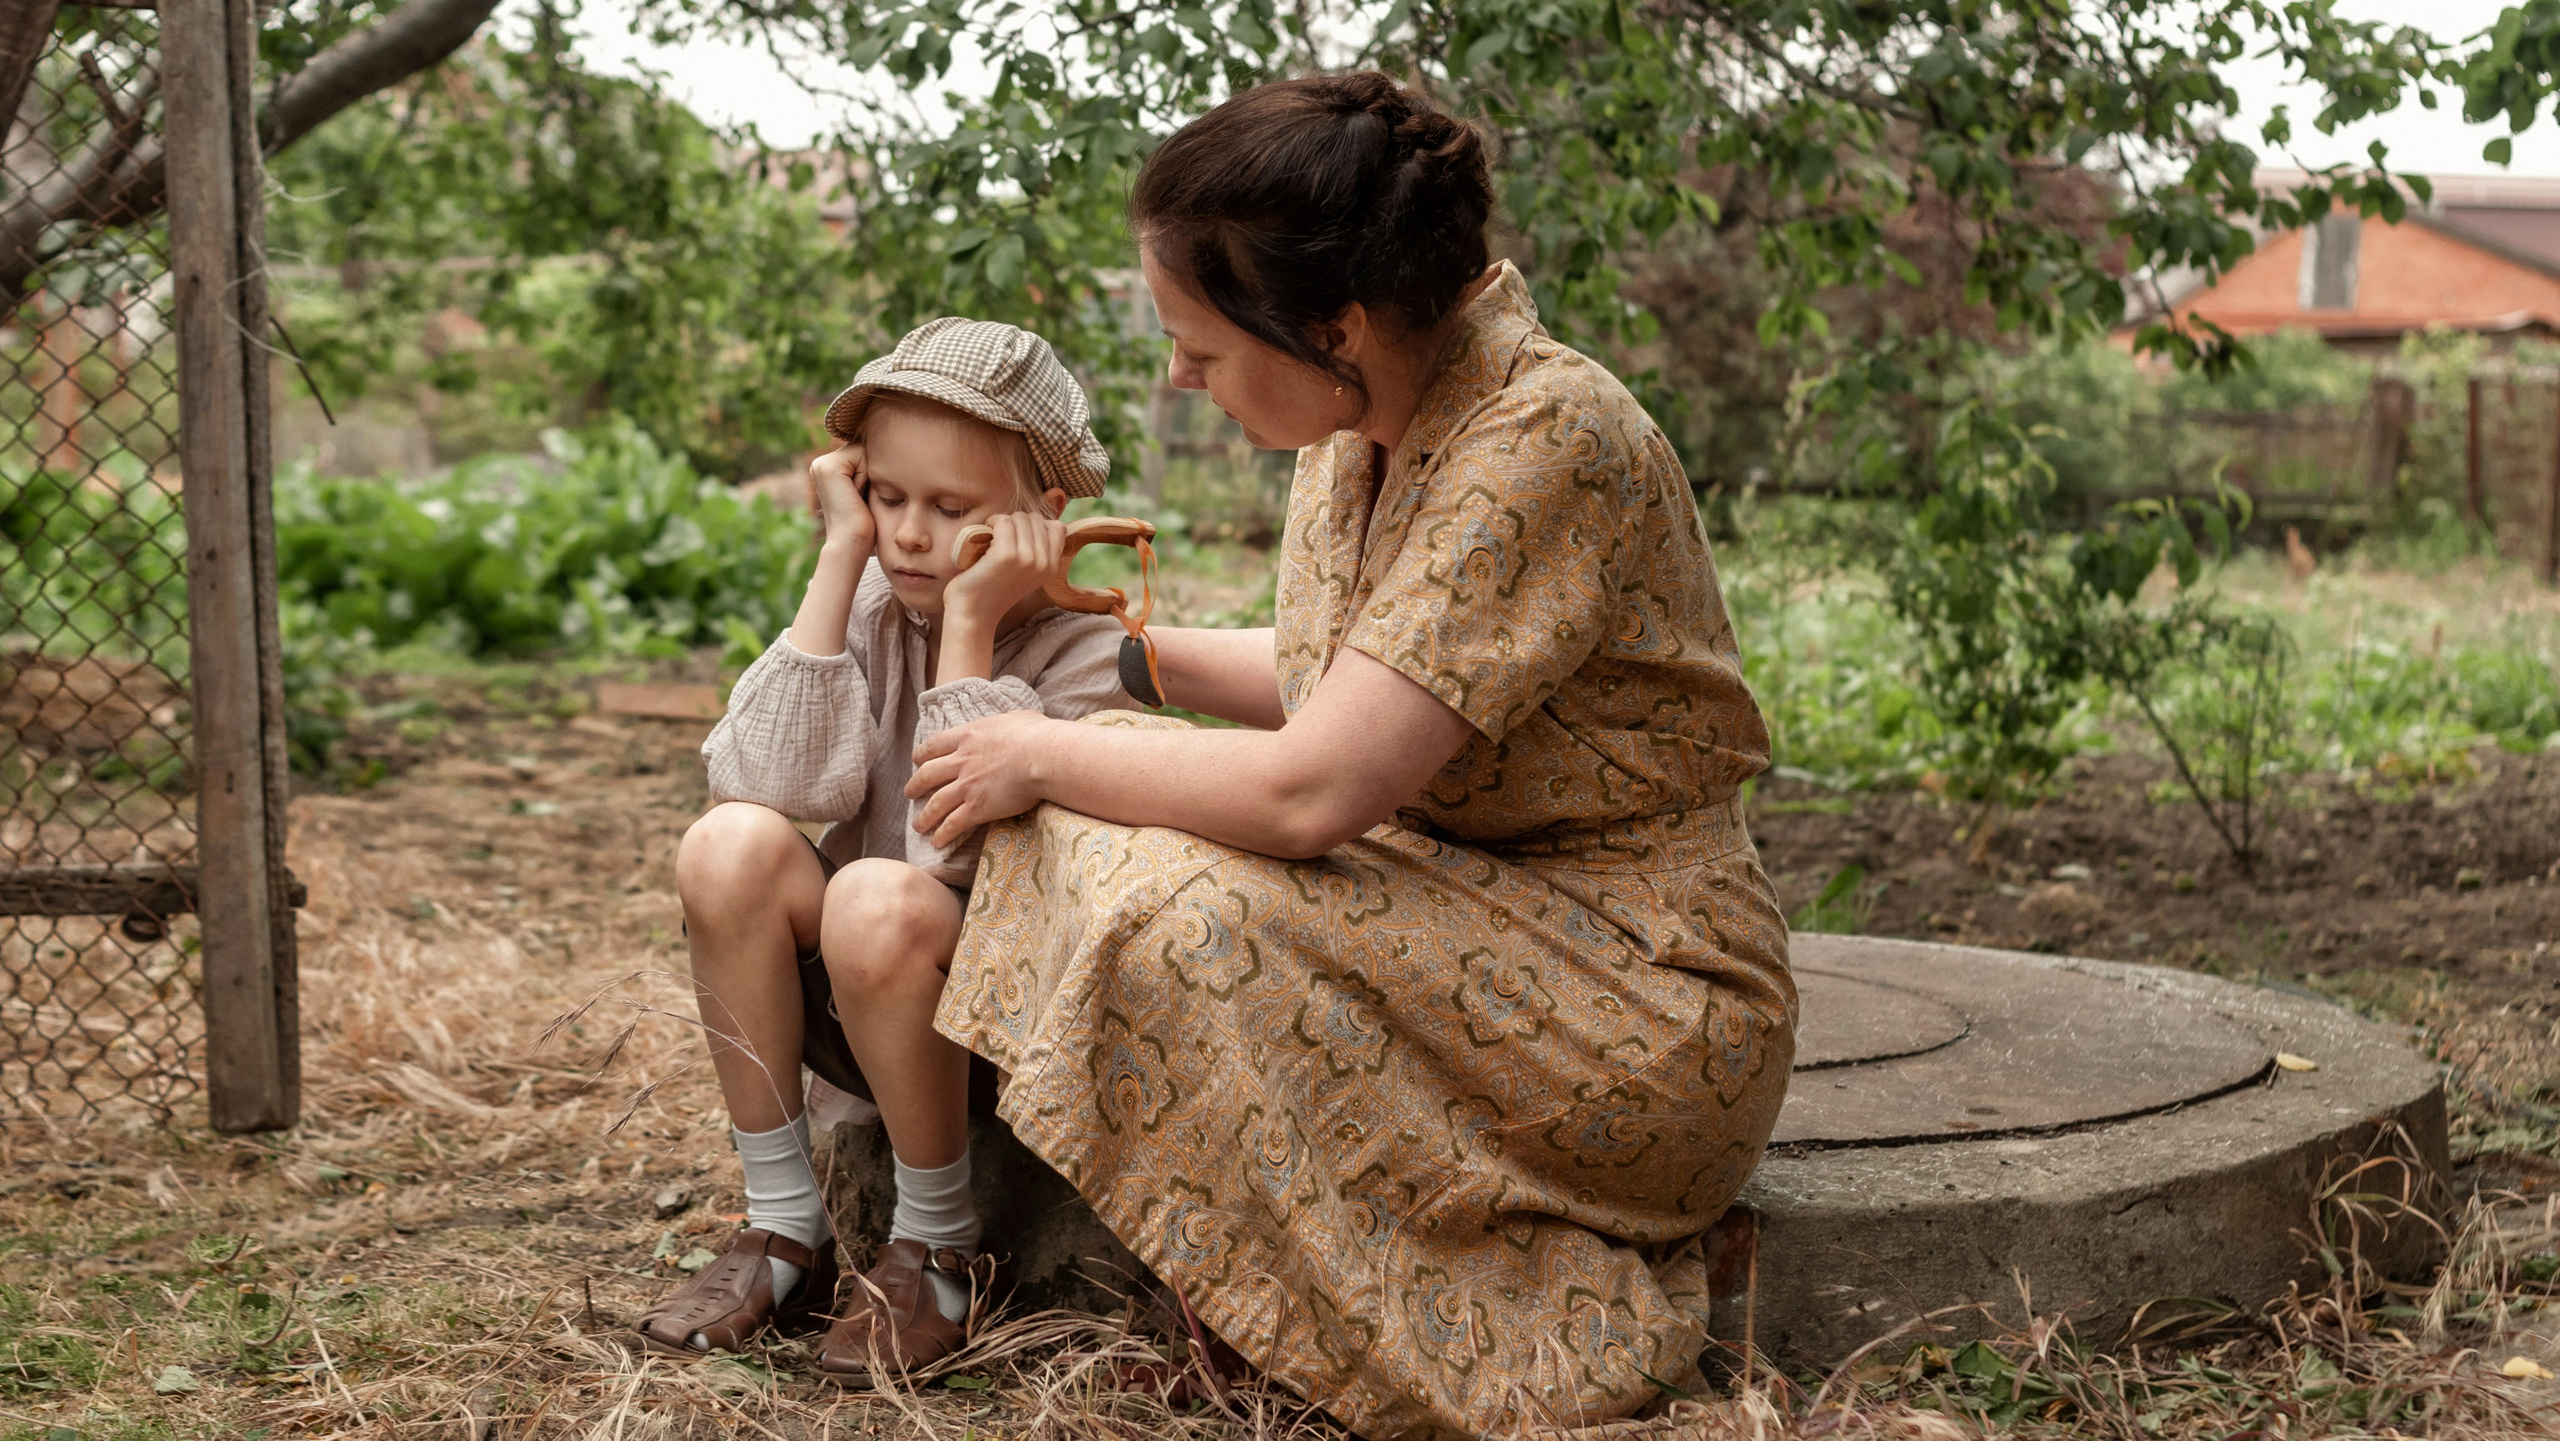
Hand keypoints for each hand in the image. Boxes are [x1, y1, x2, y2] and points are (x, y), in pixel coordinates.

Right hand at [806, 444, 873, 554]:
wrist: (851, 544)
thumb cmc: (864, 524)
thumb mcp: (865, 489)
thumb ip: (865, 468)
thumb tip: (881, 448)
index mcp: (828, 468)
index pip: (863, 452)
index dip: (871, 473)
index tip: (861, 497)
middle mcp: (821, 463)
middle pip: (863, 449)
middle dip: (870, 472)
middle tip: (859, 498)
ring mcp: (822, 463)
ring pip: (863, 451)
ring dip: (868, 474)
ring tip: (857, 496)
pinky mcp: (828, 467)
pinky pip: (862, 455)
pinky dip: (866, 475)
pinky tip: (855, 494)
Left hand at [906, 708, 1052, 847]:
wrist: (1042, 756)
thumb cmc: (1037, 734)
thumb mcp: (1016, 718)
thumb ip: (1005, 724)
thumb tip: (1013, 725)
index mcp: (968, 736)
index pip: (934, 745)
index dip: (922, 754)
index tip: (917, 760)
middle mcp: (961, 761)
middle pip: (927, 774)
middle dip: (915, 785)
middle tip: (909, 793)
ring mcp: (967, 785)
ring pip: (935, 803)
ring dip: (924, 816)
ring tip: (918, 826)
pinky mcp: (978, 807)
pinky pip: (953, 823)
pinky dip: (942, 834)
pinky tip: (936, 842)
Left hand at [941, 511, 1065, 630]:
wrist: (973, 613)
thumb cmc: (993, 589)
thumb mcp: (1025, 573)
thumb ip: (1037, 552)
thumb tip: (1042, 521)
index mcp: (1051, 567)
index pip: (1057, 527)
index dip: (1036, 526)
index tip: (1018, 539)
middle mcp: (1043, 563)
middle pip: (1036, 519)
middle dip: (1017, 523)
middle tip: (1000, 539)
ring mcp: (1027, 558)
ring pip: (1020, 518)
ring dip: (1002, 522)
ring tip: (992, 538)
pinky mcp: (1006, 555)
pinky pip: (1003, 521)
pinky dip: (991, 523)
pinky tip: (984, 536)